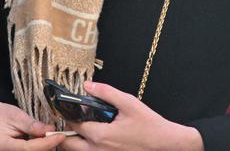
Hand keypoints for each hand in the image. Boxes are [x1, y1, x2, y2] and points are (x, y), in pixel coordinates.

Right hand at [0, 99, 63, 150]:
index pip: (28, 149)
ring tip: (48, 137)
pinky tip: (40, 141)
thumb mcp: (16, 115)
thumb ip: (32, 125)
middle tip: (56, 135)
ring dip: (42, 148)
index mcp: (1, 145)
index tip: (60, 135)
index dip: (46, 143)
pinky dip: (36, 149)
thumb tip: (49, 131)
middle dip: (46, 147)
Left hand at [60, 82, 202, 150]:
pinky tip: (95, 136)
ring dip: (75, 140)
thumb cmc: (149, 125)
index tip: (67, 107)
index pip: (74, 125)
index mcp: (101, 135)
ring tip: (82, 127)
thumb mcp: (128, 102)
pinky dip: (86, 146)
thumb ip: (105, 92)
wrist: (164, 143)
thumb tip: (87, 85)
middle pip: (69, 144)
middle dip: (65, 132)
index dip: (68, 115)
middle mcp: (98, 150)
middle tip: (70, 120)